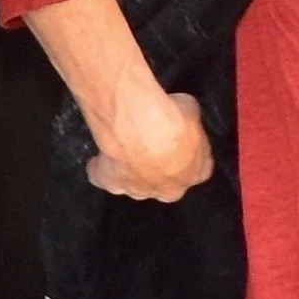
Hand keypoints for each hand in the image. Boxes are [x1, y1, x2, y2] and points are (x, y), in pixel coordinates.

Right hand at [84, 85, 214, 201]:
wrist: (136, 124)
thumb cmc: (170, 118)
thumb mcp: (189, 108)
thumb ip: (188, 119)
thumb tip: (181, 112)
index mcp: (195, 173)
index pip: (198, 170)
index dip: (188, 154)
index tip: (181, 140)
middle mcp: (168, 189)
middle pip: (166, 183)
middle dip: (162, 169)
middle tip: (152, 145)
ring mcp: (139, 190)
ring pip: (137, 185)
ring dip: (133, 171)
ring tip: (126, 149)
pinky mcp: (111, 184)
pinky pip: (105, 180)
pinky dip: (101, 170)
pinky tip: (100, 158)